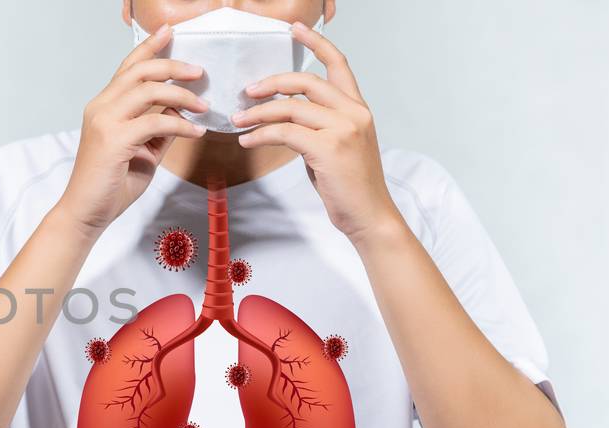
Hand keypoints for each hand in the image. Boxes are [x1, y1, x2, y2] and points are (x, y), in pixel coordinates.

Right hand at [56, 24, 207, 235]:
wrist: (86, 214)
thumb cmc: (110, 185)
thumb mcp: (143, 151)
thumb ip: (159, 129)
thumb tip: (181, 110)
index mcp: (104, 106)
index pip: (128, 67)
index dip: (149, 46)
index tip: (170, 31)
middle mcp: (100, 107)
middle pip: (140, 71)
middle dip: (173, 66)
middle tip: (200, 71)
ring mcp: (105, 122)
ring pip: (149, 90)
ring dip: (182, 95)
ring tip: (203, 106)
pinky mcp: (114, 140)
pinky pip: (156, 122)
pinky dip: (181, 124)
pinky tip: (195, 132)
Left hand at [230, 22, 399, 241]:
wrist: (369, 216)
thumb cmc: (350, 185)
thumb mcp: (336, 147)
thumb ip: (318, 126)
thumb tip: (284, 118)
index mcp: (357, 108)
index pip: (338, 64)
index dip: (316, 43)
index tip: (294, 29)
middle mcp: (354, 112)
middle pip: (306, 81)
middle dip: (271, 83)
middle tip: (247, 91)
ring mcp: (344, 129)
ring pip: (291, 107)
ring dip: (258, 113)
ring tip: (238, 120)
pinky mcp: (329, 148)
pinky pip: (284, 133)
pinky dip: (261, 135)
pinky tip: (248, 141)